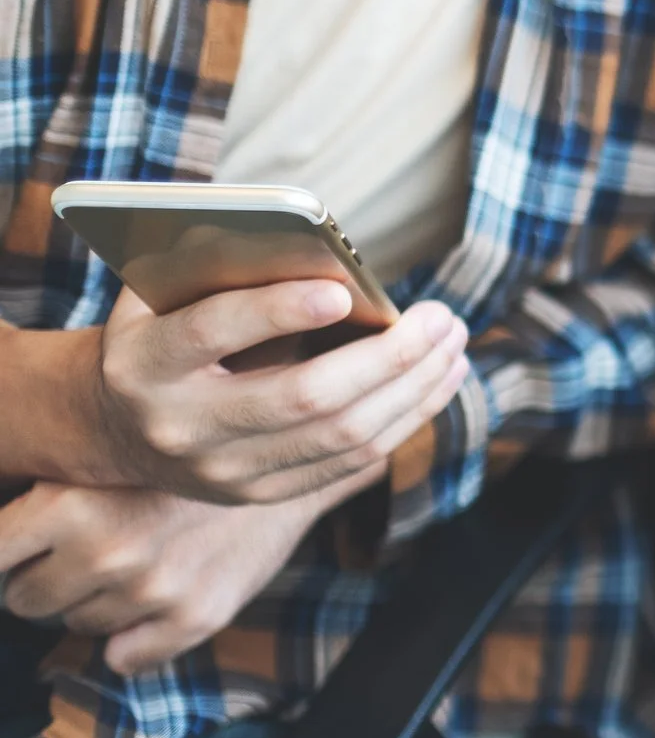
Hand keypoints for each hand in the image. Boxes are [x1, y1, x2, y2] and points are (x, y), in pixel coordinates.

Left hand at [0, 480, 347, 673]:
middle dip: (46, 579)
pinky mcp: (196, 617)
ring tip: (133, 560)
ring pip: (77, 627)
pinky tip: (152, 602)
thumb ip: (40, 496)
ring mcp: (153, 590)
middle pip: (26, 600)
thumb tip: (0, 548)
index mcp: (68, 504)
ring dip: (94, 603)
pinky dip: (130, 640)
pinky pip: (125, 659)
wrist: (280, 453)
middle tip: (84, 549)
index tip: (24, 549)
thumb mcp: (96, 456)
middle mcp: (106, 551)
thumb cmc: (178, 453)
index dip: (6, 553)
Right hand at [87, 282, 470, 503]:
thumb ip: (220, 269)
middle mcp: (181, 425)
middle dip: (388, 356)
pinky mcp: (259, 493)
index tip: (342, 291)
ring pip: (342, 434)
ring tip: (454, 344)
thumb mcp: (163, 294)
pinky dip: (405, 418)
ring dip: (414, 387)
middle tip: (442, 316)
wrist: (116, 424)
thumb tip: (312, 244)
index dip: (276, 311)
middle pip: (304, 396)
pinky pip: (351, 461)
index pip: (212, 333)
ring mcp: (223, 469)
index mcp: (146, 362)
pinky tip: (439, 380)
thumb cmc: (160, 332)